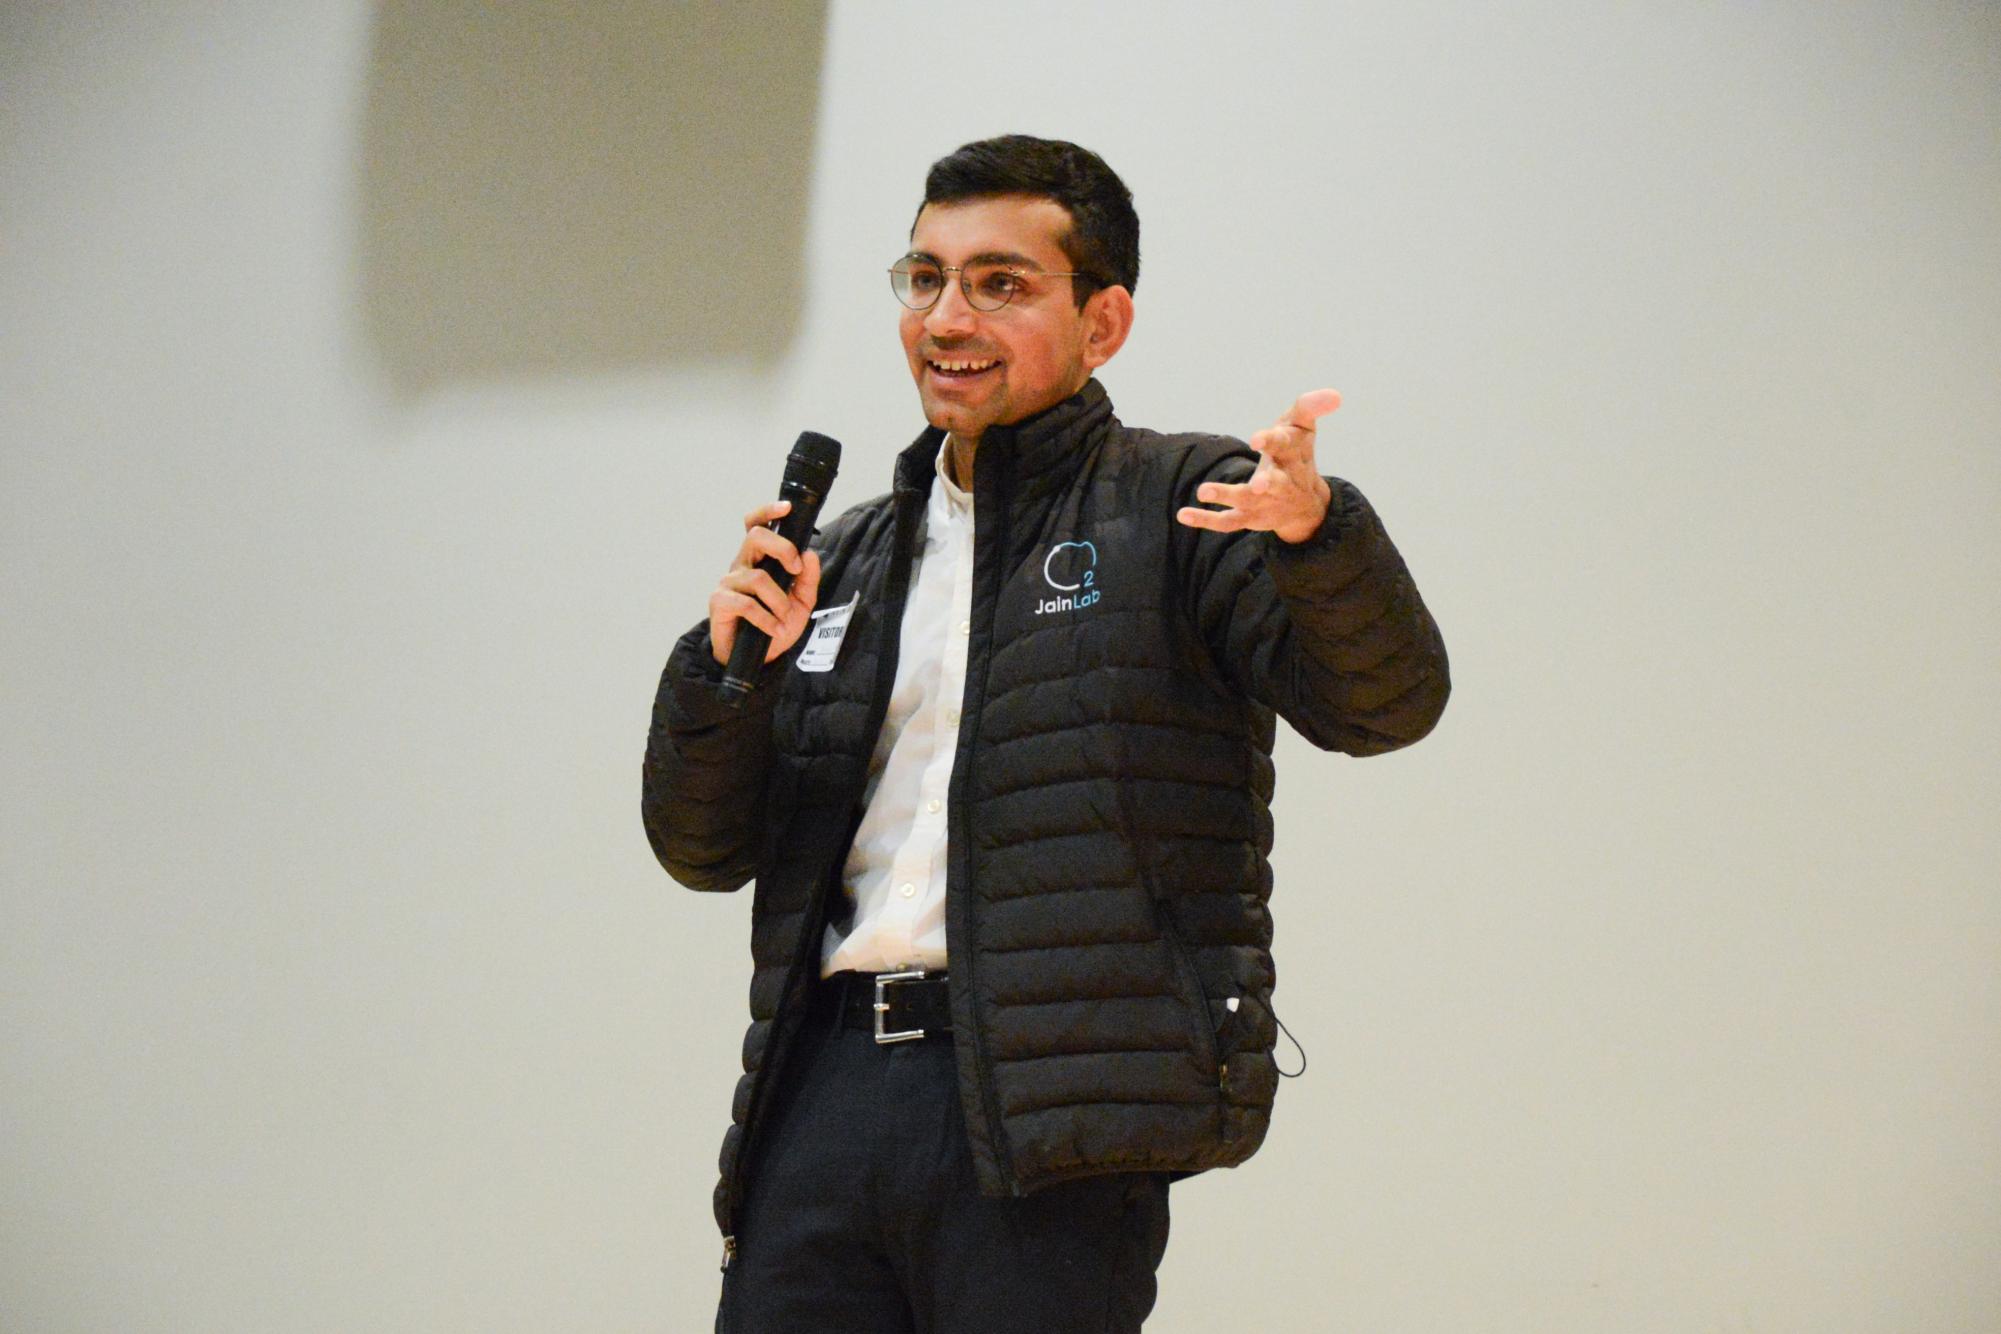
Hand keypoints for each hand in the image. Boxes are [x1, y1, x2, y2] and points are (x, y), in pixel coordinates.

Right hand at [709, 500, 822, 665]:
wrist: (756, 658)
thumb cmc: (775, 626)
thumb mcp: (801, 603)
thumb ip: (808, 579)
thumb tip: (811, 555)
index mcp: (759, 560)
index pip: (756, 526)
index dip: (768, 512)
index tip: (787, 508)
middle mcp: (741, 565)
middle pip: (756, 537)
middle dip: (782, 549)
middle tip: (795, 571)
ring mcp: (729, 582)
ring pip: (758, 578)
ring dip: (779, 601)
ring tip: (784, 619)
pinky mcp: (720, 602)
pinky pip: (747, 604)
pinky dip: (766, 619)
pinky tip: (774, 629)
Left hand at [1175, 388, 1339, 543]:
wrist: (1305, 506)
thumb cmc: (1296, 456)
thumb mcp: (1303, 428)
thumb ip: (1310, 407)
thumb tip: (1334, 394)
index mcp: (1292, 456)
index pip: (1284, 445)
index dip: (1271, 441)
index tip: (1257, 439)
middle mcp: (1280, 482)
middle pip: (1273, 482)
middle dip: (1265, 483)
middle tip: (1256, 485)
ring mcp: (1263, 502)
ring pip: (1246, 502)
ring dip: (1227, 496)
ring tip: (1203, 491)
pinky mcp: (1248, 518)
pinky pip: (1226, 522)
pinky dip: (1205, 519)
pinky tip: (1183, 514)